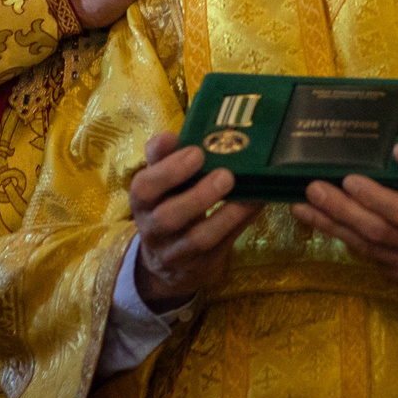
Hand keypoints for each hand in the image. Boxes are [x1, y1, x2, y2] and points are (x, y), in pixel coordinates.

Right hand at [130, 131, 259, 308]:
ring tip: (243, 193)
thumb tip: (181, 132)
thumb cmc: (170, 204)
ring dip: (223, 216)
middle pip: (167, 216)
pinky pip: (221, 247)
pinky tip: (254, 204)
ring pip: (197, 238)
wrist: (167, 263)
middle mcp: (154, 228)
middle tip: (224, 174)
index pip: (144, 185)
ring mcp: (176, 252)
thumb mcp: (163, 182)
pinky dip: (238, 224)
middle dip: (196, 194)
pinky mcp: (199, 266)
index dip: (164, 166)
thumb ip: (167, 157)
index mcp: (143, 201)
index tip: (185, 144)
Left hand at [293, 142, 397, 295]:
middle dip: (343, 210)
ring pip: (367, 246)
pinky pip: (365, 256)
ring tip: (304, 205)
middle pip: (379, 231)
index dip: (375, 198)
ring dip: (332, 225)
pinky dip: (340, 237)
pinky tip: (319, 221)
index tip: (349, 179)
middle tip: (314, 189)